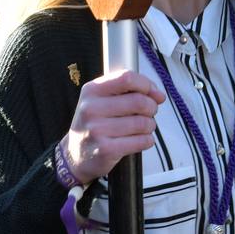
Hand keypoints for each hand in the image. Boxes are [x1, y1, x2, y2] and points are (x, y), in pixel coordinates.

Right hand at [60, 69, 164, 184]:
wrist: (75, 155)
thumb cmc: (95, 124)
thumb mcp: (101, 100)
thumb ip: (129, 91)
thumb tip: (159, 95)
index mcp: (91, 90)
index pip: (126, 78)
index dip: (146, 85)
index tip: (153, 94)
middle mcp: (91, 108)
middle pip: (139, 101)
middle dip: (152, 107)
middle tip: (149, 113)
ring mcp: (97, 130)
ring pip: (143, 122)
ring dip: (150, 125)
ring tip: (143, 128)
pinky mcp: (106, 150)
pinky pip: (141, 141)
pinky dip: (147, 140)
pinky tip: (140, 140)